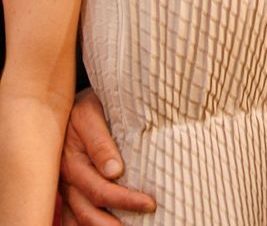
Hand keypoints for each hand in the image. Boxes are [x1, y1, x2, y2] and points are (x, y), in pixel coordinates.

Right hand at [59, 90, 155, 224]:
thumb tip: (115, 172)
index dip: (125, 201)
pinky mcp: (68, 191)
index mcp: (72, 161)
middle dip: (115, 225)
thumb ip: (101, 142)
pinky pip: (73, 218)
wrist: (68, 103)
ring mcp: (66, 188)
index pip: (100, 190)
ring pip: (79, 220)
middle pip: (88, 214)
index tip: (150, 204)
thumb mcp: (90, 114)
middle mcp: (67, 180)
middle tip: (145, 224)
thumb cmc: (86, 106)